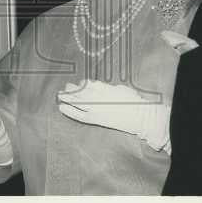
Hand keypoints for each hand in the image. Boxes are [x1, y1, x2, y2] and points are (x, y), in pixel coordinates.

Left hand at [56, 80, 170, 150]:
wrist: (141, 117)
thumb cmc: (135, 102)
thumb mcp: (121, 89)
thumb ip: (108, 88)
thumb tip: (98, 87)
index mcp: (106, 89)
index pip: (89, 85)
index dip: (83, 84)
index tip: (80, 83)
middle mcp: (99, 97)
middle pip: (81, 92)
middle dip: (72, 89)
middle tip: (65, 87)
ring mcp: (97, 108)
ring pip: (78, 101)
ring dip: (67, 97)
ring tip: (59, 95)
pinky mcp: (96, 119)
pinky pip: (79, 115)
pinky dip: (70, 111)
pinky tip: (62, 108)